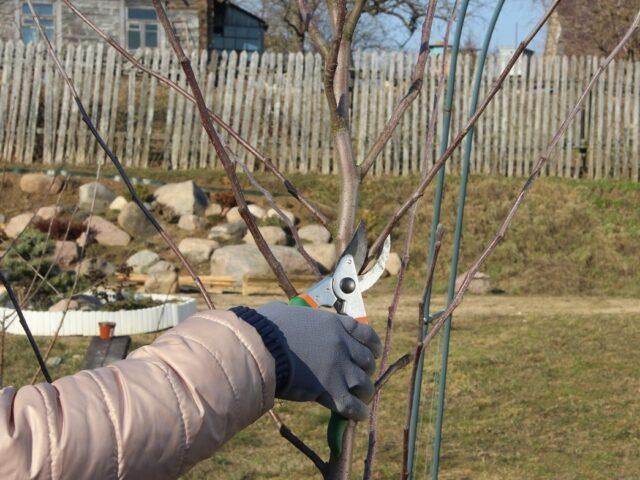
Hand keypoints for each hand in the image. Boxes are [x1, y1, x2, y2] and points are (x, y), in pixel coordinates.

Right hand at [256, 302, 381, 420]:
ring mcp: (338, 368)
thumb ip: (297, 316)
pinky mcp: (330, 390)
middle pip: (367, 361)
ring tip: (362, 399)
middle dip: (367, 371)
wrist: (260, 347)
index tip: (374, 352)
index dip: (373, 345)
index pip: (365, 333)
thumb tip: (287, 314)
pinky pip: (351, 405)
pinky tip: (357, 415)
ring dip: (365, 392)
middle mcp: (341, 345)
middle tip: (362, 378)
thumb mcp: (288, 312)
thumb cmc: (266, 327)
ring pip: (364, 383)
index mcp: (334, 324)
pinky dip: (357, 412)